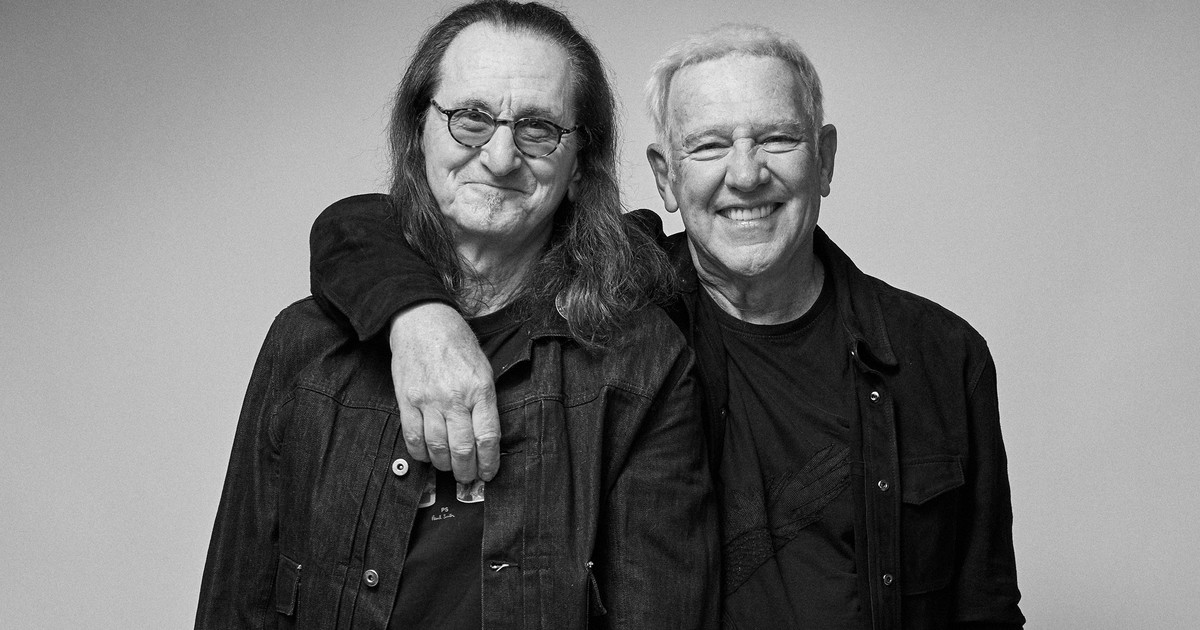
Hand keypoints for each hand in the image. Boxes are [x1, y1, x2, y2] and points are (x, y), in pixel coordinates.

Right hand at [388, 302, 500, 481]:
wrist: (423, 321)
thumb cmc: (457, 343)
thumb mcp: (483, 368)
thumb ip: (485, 402)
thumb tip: (486, 437)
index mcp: (480, 389)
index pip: (487, 437)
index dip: (489, 462)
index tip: (489, 473)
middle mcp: (454, 397)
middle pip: (462, 449)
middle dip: (467, 471)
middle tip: (468, 477)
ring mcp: (428, 400)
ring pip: (437, 448)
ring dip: (444, 466)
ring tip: (449, 468)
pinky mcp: (406, 400)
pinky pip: (412, 437)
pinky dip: (421, 453)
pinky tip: (428, 456)